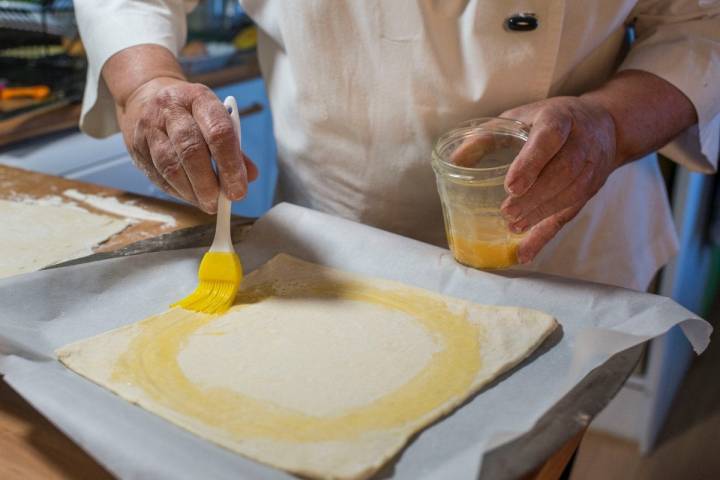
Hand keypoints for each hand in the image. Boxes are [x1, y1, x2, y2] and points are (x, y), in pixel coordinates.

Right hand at [118, 77, 257, 212]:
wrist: (145, 95)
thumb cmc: (189, 112)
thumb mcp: (214, 117)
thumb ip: (233, 147)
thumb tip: (249, 176)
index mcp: (199, 98)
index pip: (218, 133)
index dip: (231, 165)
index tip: (238, 190)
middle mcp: (171, 109)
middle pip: (191, 150)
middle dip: (208, 183)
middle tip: (220, 202)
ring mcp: (150, 127)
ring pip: (170, 165)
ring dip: (191, 191)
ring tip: (206, 203)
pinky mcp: (136, 145)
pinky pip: (157, 175)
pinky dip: (177, 191)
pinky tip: (189, 196)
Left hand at [498, 96, 619, 262]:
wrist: (604, 126)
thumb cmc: (550, 121)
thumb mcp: (519, 117)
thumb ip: (486, 136)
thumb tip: (453, 160)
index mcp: (559, 119)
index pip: (549, 138)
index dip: (531, 162)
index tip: (510, 185)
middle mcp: (581, 142)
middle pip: (564, 170)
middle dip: (535, 195)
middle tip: (507, 213)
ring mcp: (590, 168)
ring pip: (571, 193)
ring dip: (541, 214)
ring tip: (513, 227)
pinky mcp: (590, 191)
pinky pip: (570, 214)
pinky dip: (546, 235)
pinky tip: (525, 252)